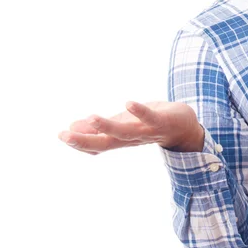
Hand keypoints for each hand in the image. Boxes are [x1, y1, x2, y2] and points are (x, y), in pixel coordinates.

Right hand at [58, 100, 203, 154]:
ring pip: (125, 132)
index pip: (98, 145)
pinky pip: (150, 117)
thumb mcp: (124, 124)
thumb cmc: (151, 124)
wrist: (186, 128)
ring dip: (107, 126)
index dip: (80, 142)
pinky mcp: (162, 121)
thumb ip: (103, 128)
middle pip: (106, 143)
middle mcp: (132, 139)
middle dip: (85, 141)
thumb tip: (74, 127)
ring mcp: (147, 131)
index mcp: (121, 140)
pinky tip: (128, 103)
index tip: (61, 135)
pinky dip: (139, 111)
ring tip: (91, 117)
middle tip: (65, 135)